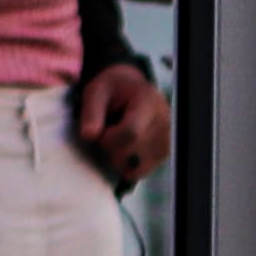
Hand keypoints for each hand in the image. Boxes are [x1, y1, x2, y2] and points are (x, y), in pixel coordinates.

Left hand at [73, 62, 173, 189]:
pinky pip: (144, 169)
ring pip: (139, 165)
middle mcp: (163, 122)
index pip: (131, 132)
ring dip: (120, 159)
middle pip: (134, 152)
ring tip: (116, 140)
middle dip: (112, 150)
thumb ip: (91, 112)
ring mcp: (167, 139)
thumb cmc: (111, 89)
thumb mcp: (96, 92)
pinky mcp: (164, 151)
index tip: (99, 134)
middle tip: (106, 135)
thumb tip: (88, 136)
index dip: (109, 140)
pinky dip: (128, 164)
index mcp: (148, 102)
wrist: (130, 87)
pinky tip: (122, 150)